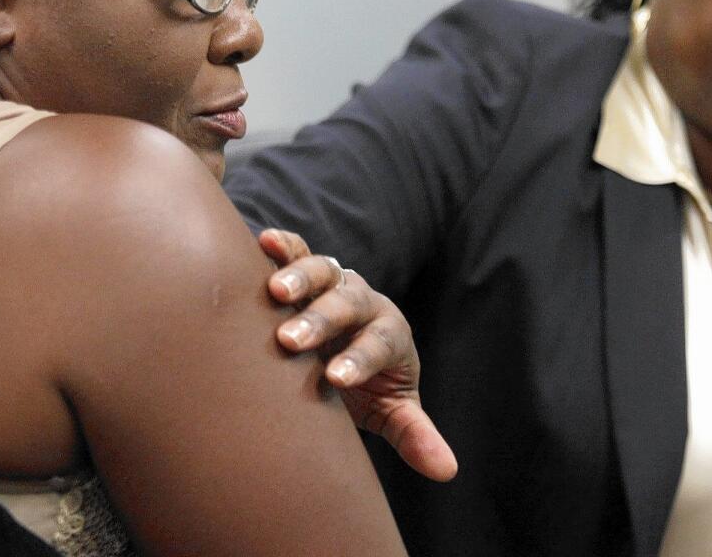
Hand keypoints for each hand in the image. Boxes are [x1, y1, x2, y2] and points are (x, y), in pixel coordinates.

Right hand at [258, 228, 457, 482]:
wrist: (348, 348)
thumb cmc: (369, 384)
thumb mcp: (391, 409)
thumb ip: (413, 433)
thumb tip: (447, 470)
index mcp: (391, 334)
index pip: (380, 344)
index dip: (360, 360)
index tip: (336, 379)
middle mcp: (365, 303)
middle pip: (349, 304)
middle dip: (323, 321)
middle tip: (291, 341)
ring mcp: (337, 283)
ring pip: (324, 272)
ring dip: (301, 279)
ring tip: (276, 293)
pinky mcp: (308, 270)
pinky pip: (299, 252)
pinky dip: (284, 245)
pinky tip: (264, 240)